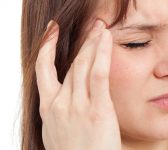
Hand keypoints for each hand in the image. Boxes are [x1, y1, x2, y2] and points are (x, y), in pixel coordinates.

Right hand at [35, 20, 120, 149]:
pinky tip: (106, 39)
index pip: (43, 69)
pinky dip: (101, 54)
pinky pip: (98, 74)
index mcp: (48, 108)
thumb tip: (64, 101)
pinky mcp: (97, 109)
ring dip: (92, 42)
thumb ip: (59, 113)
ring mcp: (77, 105)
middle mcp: (59, 103)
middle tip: (91, 25)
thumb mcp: (57, 133)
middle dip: (81, 41)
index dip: (46, 48)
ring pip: (82, 64)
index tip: (51, 33)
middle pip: (70, 64)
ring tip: (100, 27)